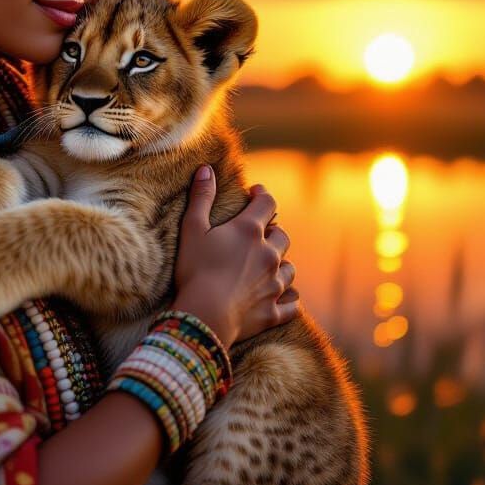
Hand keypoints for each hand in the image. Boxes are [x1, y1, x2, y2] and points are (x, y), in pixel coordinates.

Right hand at [174, 166, 299, 346]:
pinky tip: (285, 298)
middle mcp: (269, 255)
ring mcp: (274, 284)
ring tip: (269, 265)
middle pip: (282, 236)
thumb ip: (201, 197)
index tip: (254, 193)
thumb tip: (206, 169)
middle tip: (260, 233)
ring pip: (289, 269)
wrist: (205, 316)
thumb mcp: (192, 229)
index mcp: (250, 231)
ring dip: (281, 264)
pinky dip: (290, 299)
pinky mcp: (274, 311)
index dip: (262, 195)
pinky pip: (292, 304)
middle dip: (273, 231)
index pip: (267, 203)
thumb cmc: (195, 270)